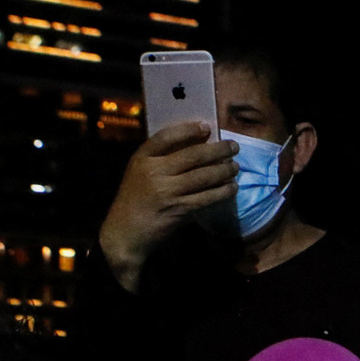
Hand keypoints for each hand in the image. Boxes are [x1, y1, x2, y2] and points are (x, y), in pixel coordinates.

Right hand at [98, 122, 238, 290]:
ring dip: (224, 170)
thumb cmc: (135, 200)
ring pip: (203, 176)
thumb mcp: (140, 173)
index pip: (166, 137)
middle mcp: (153, 172)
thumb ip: (161, 159)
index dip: (188, 130)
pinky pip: (207, 197)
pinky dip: (223, 192)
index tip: (207, 127)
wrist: (124, 233)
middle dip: (217, 150)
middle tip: (233, 146)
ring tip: (235, 167)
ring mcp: (166, 192)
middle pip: (192, 155)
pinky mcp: (178, 210)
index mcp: (142, 158)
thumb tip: (198, 144)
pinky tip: (231, 188)